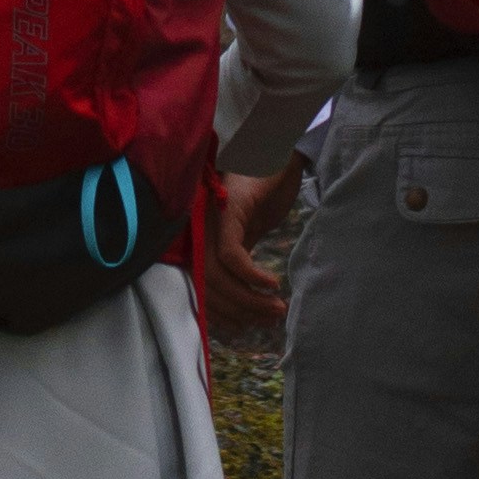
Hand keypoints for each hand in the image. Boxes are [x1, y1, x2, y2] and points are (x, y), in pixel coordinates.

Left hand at [209, 166, 298, 335]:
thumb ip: (240, 260)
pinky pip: (231, 256)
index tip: (246, 327)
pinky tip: (271, 284)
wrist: (279, 152)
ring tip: (275, 308)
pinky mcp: (228, 213)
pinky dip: (250, 276)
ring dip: (248, 299)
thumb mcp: (251, 232)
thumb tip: (244, 298)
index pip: (201, 285)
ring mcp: (210, 221)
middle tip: (270, 320)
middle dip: (240, 310)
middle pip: (208, 285)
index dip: (222, 312)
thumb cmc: (265, 190)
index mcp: (202, 237)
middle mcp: (199, 231)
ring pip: (218, 275)